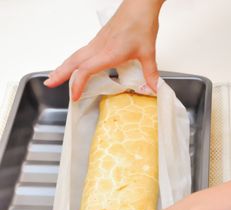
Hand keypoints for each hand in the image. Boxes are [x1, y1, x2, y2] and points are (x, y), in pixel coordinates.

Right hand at [44, 0, 164, 99]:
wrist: (140, 4)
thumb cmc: (141, 23)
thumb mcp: (148, 52)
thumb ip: (150, 73)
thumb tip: (155, 88)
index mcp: (108, 53)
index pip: (86, 70)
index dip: (78, 84)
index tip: (75, 96)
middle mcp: (99, 47)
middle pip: (73, 61)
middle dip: (60, 74)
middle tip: (49, 84)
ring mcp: (97, 42)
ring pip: (75, 55)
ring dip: (63, 66)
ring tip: (54, 76)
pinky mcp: (99, 39)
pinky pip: (81, 52)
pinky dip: (73, 60)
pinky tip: (74, 65)